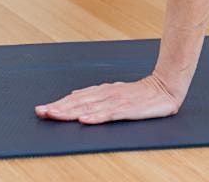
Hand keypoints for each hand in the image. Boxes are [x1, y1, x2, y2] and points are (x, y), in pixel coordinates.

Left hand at [35, 75, 181, 124]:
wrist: (166, 87)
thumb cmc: (140, 92)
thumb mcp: (115, 91)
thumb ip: (96, 95)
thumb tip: (74, 94)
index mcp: (103, 91)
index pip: (76, 98)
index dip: (59, 104)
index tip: (42, 109)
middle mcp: (107, 94)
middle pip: (79, 102)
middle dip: (59, 108)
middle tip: (42, 112)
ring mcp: (118, 101)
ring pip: (90, 108)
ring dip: (71, 113)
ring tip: (55, 116)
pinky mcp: (129, 109)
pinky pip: (110, 115)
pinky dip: (96, 117)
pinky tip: (85, 120)